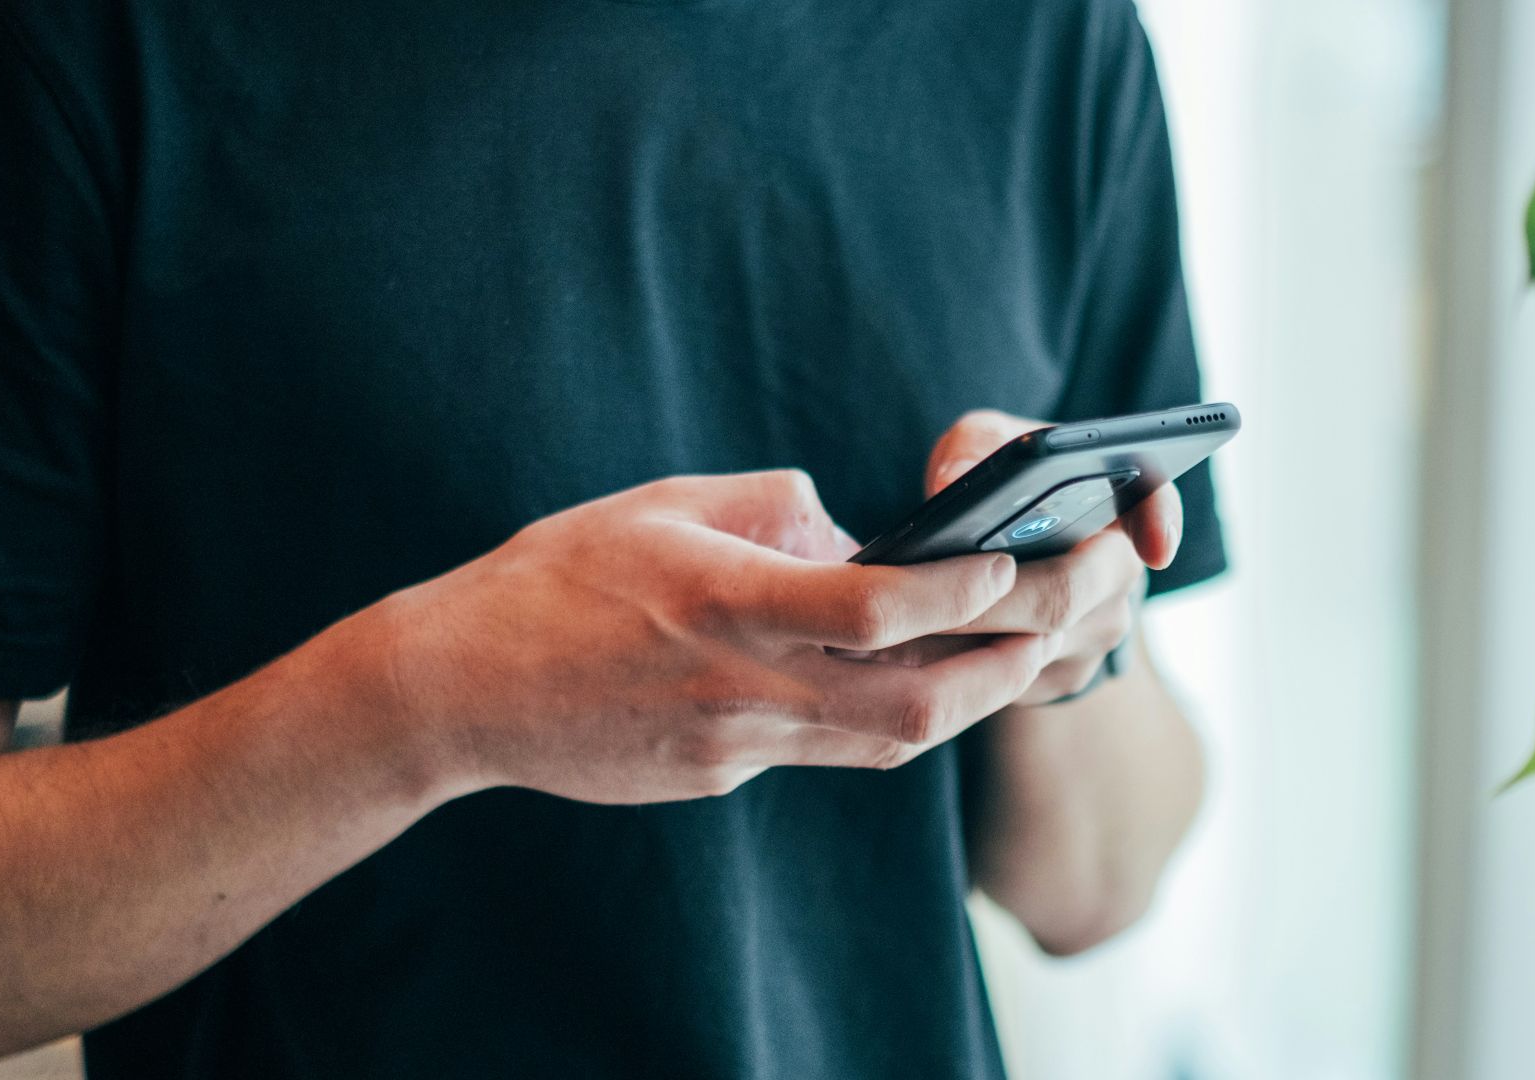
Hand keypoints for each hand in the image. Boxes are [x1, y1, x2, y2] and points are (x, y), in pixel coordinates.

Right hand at [371, 470, 1062, 803]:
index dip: (966, 589)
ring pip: (889, 745)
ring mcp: (735, 748)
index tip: (1021, 557)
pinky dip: (886, 717)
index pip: (880, 609)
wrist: (462, 689)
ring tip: (1026, 652)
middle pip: (917, 704)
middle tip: (1072, 615)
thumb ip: (770, 509)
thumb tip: (850, 528)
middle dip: (1012, 663)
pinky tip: (916, 683)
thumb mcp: (661, 505)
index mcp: (728, 605)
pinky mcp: (720, 778)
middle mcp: (744, 688)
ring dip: (971, 700)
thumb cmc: (553, 578)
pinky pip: (828, 753)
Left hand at [897, 409, 1183, 705]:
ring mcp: (1096, 633)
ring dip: (964, 635)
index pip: (1154, 503)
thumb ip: (974, 447)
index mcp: (1115, 502)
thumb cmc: (995, 484)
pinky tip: (909, 649)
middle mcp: (1118, 572)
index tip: (1154, 548)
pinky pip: (1011, 680)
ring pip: (1032, 645)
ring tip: (896, 618)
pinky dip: (958, 664)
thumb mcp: (983, 444)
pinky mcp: (1061, 677)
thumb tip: (952, 483)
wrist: (999, 552)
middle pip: (1064, 594)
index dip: (1160, 524)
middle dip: (989, 594)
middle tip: (923, 589)